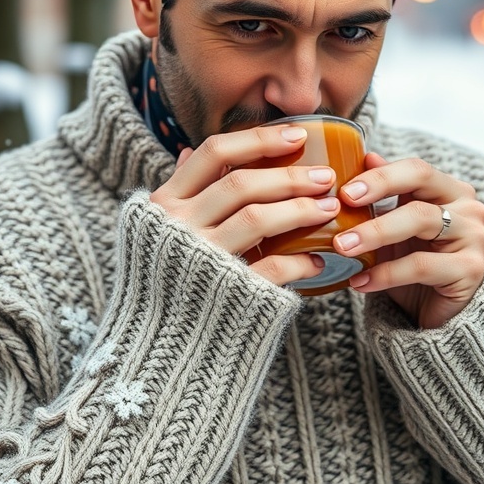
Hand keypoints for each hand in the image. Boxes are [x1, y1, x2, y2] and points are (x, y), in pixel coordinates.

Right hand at [150, 125, 339, 288]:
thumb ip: (177, 193)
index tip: (299, 135)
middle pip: (240, 184)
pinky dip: (300, 263)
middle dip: (290, 176)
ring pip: (256, 219)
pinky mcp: (226, 292)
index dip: (259, 139)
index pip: (214, 153)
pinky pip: (271, 267)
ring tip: (330, 209)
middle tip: (326, 176)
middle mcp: (179, 227)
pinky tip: (318, 261)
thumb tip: (185, 153)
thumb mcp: (156, 230)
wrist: (154, 347)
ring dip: (300, 210)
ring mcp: (202, 260)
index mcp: (164, 203)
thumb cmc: (165, 280)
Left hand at [335, 152, 483, 328]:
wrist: (436, 312)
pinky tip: (360, 281)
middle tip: (340, 206)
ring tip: (343, 247)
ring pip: (421, 220)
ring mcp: (473, 236)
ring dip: (376, 232)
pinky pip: (422, 266)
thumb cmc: (414, 260)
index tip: (345, 191)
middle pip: (422, 182)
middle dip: (376, 191)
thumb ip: (386, 192)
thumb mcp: (395, 225)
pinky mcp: (471, 270)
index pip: (415, 168)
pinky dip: (386, 273)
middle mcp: (467, 206)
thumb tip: (367, 156)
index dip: (380, 175)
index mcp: (448, 189)